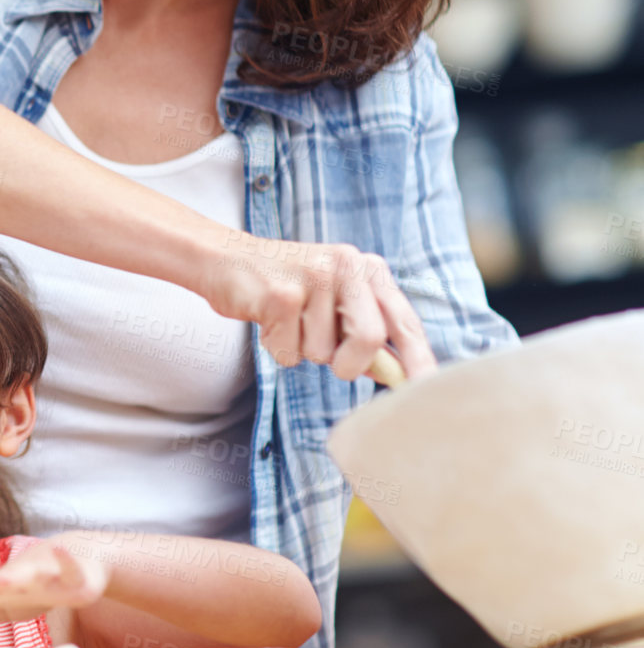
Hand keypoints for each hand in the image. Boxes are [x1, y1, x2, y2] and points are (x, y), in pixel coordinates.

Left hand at [0, 540, 108, 631]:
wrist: (83, 557)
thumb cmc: (38, 586)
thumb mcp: (6, 605)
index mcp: (6, 588)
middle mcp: (23, 579)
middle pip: (1, 585)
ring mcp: (50, 576)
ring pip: (32, 577)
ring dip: (17, 578)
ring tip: (1, 581)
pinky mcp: (77, 578)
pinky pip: (72, 570)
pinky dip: (67, 561)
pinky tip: (60, 552)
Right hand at [202, 233, 437, 381]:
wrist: (223, 258)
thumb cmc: (283, 287)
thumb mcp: (332, 302)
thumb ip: (364, 331)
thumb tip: (394, 374)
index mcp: (368, 269)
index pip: (403, 321)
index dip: (417, 358)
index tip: (426, 389)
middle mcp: (348, 266)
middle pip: (370, 338)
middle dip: (349, 364)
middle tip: (333, 365)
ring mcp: (314, 277)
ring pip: (322, 352)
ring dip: (301, 351)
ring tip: (286, 322)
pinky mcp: (281, 293)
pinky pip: (288, 351)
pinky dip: (275, 347)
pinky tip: (266, 320)